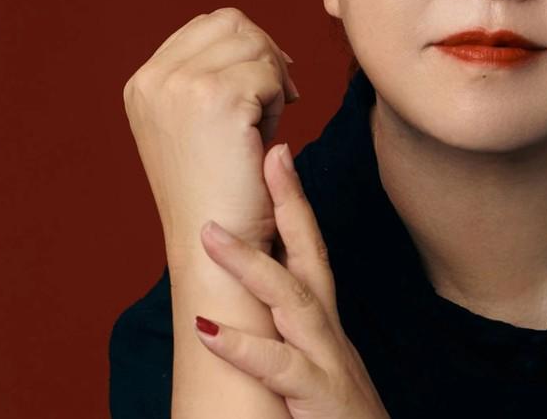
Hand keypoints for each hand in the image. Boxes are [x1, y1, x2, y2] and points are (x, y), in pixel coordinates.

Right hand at [122, 7, 299, 257]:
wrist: (214, 244)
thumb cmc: (217, 187)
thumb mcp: (194, 122)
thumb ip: (207, 75)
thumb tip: (256, 36)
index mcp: (142, 83)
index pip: (209, 24)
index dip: (247, 44)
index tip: (267, 81)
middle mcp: (153, 79)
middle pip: (233, 22)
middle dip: (265, 54)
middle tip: (280, 98)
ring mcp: (180, 86)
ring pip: (254, 44)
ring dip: (272, 79)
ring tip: (264, 124)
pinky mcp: (215, 99)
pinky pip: (269, 73)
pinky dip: (278, 101)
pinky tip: (264, 138)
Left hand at [193, 142, 391, 418]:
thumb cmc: (338, 416)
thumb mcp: (315, 364)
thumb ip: (290, 331)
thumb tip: (255, 292)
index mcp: (324, 321)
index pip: (311, 249)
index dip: (294, 201)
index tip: (278, 156)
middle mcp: (328, 330)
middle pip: (311, 254)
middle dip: (290, 203)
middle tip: (269, 154)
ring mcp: (326, 359)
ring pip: (292, 300)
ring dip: (251, 263)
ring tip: (210, 234)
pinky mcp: (319, 394)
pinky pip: (279, 366)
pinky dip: (243, 346)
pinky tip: (208, 329)